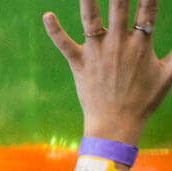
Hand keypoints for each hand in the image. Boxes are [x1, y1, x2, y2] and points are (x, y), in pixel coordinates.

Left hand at [43, 0, 171, 144]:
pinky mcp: (79, 63)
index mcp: (142, 45)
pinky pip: (64, 44)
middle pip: (120, 8)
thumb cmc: (143, 100)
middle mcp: (119, 44)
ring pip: (91, 20)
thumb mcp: (169, 74)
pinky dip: (54, 31)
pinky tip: (46, 16)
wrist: (116, 124)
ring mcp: (97, 53)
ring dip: (88, 1)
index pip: (148, 10)